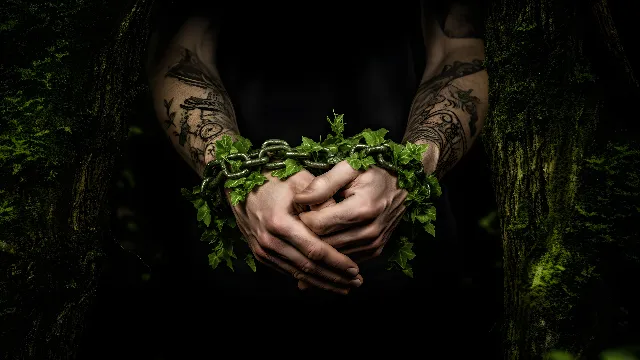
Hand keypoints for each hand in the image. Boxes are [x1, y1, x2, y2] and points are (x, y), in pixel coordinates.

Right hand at [228, 169, 362, 293]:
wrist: (240, 183)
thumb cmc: (274, 178)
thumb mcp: (300, 180)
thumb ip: (322, 200)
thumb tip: (342, 219)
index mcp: (279, 222)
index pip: (314, 249)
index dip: (336, 261)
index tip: (355, 268)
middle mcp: (269, 240)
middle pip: (307, 267)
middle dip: (334, 278)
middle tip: (356, 283)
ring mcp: (263, 250)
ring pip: (298, 273)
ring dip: (323, 283)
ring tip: (345, 287)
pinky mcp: (261, 254)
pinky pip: (287, 271)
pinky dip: (307, 279)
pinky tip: (324, 282)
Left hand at [295, 161, 406, 261]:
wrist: (405, 183)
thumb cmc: (375, 171)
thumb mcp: (350, 166)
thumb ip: (324, 183)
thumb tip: (299, 199)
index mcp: (362, 208)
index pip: (318, 225)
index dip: (304, 216)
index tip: (301, 206)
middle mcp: (370, 231)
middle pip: (324, 242)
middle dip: (309, 231)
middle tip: (305, 215)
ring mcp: (374, 244)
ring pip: (333, 253)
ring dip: (320, 242)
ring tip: (316, 224)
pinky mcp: (375, 251)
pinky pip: (345, 257)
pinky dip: (333, 250)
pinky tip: (327, 238)